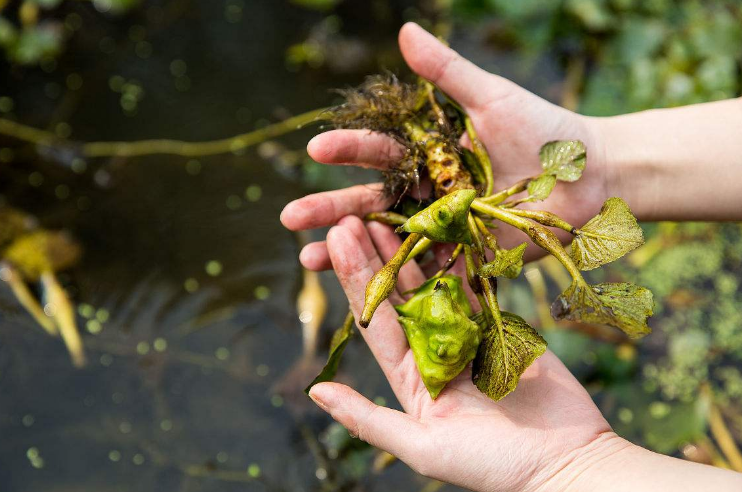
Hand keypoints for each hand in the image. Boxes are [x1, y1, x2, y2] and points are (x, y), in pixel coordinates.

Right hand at [280, 22, 608, 270]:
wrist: (593, 177)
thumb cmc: (546, 131)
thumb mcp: (492, 98)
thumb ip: (448, 72)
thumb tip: (403, 30)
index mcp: (431, 152)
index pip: (379, 151)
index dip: (348, 149)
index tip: (317, 148)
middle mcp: (430, 190)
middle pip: (371, 201)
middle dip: (329, 209)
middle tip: (289, 217)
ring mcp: (444, 227)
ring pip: (387, 240)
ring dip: (347, 251)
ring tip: (306, 261)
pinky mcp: (465, 257)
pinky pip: (424, 271)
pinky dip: (393, 281)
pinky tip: (359, 291)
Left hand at [308, 216, 617, 491]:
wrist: (565, 462)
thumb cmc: (491, 465)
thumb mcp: (422, 447)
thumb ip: (368, 420)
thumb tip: (316, 392)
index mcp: (411, 378)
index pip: (374, 319)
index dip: (354, 278)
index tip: (336, 239)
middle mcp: (434, 352)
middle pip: (398, 294)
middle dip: (375, 254)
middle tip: (353, 213)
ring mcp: (468, 337)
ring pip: (435, 283)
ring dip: (414, 249)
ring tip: (391, 213)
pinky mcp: (502, 327)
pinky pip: (478, 287)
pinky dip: (462, 259)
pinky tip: (444, 228)